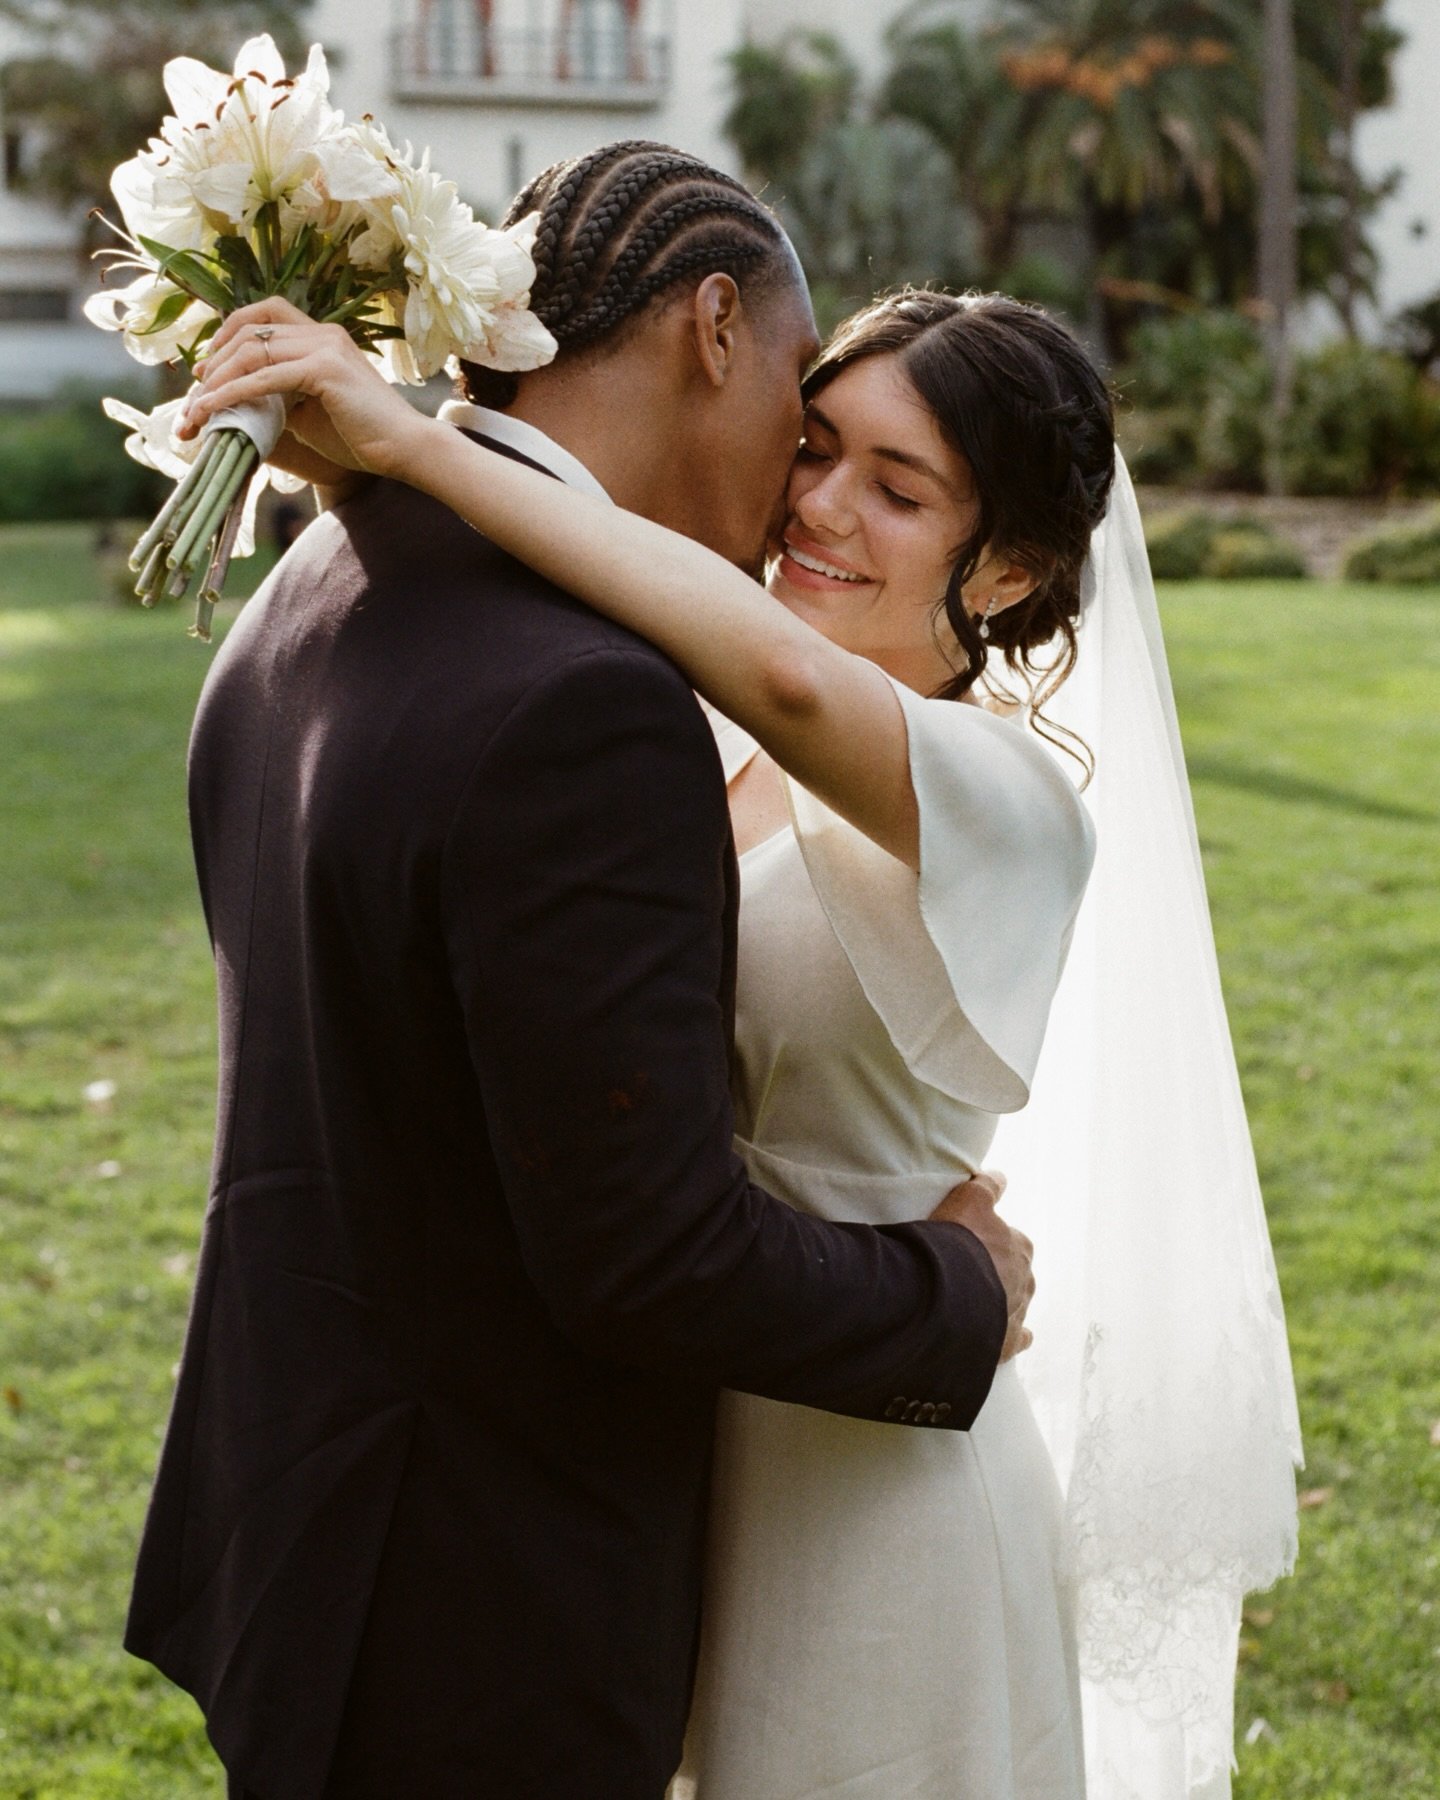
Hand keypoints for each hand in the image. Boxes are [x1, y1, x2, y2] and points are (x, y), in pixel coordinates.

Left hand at [178, 297, 437, 485]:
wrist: (405, 450)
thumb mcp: (310, 413)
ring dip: (217, 378)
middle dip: (214, 358)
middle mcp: (323, 333)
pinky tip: (213, 408)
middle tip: (194, 391)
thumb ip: (279, 398)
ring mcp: (325, 347)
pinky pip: (265, 377)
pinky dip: (233, 392)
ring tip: (198, 406)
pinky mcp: (324, 370)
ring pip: (252, 350)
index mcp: (323, 337)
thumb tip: (239, 404)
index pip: (265, 314)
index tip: (207, 367)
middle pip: (250, 329)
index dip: (228, 334)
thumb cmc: (362, 438)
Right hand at [928, 1171, 1034, 1361]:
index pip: (1013, 1239)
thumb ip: (985, 1188)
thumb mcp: (968, 1201)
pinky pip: (1017, 1338)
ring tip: (976, 1303)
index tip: (974, 1243)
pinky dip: (1015, 1336)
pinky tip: (1006, 1336)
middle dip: (1000, 1272)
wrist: (941, 1293)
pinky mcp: (1004, 1343)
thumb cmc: (954, 1243)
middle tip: (970, 1273)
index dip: (992, 1240)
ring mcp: (1016, 1313)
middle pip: (1016, 1273)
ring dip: (1001, 1302)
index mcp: (1019, 1247)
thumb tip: (1001, 1176)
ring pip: (1015, 1304)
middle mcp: (1025, 1281)